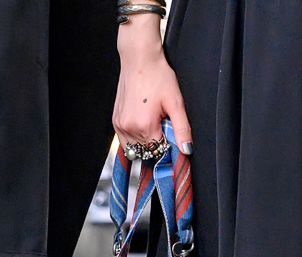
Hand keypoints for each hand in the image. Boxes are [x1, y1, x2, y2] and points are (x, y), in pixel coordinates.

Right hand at [113, 15, 191, 155]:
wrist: (139, 59)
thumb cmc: (157, 76)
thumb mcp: (175, 102)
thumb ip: (182, 129)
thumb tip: (186, 149)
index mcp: (144, 126)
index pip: (159, 152)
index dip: (169, 148)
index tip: (173, 138)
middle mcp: (128, 128)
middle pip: (147, 152)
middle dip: (157, 145)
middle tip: (164, 127)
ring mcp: (119, 125)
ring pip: (135, 149)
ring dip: (146, 143)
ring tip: (154, 125)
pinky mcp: (115, 121)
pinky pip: (125, 140)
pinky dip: (136, 138)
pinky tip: (144, 124)